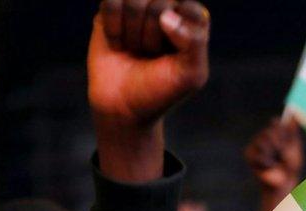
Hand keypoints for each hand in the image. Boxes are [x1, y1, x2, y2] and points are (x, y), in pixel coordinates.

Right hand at [89, 0, 208, 125]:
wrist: (123, 106)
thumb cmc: (161, 90)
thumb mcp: (190, 75)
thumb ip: (194, 42)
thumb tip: (167, 15)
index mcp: (192, 21)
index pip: (192, 10)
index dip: (179, 35)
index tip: (173, 56)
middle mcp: (168, 8)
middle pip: (159, 3)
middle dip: (151, 37)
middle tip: (150, 55)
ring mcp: (139, 6)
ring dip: (131, 32)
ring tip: (134, 50)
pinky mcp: (113, 9)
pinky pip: (111, 1)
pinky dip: (112, 27)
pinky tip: (117, 44)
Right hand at [244, 118, 303, 190]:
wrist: (285, 181)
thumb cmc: (291, 165)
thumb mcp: (294, 145)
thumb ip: (292, 130)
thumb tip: (294, 113)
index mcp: (274, 133)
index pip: (275, 122)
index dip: (282, 130)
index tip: (288, 139)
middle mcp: (263, 136)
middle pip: (269, 130)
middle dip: (279, 143)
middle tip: (283, 153)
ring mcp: (254, 145)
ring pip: (263, 141)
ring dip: (273, 153)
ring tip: (276, 161)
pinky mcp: (248, 154)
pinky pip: (259, 154)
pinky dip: (268, 162)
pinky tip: (270, 167)